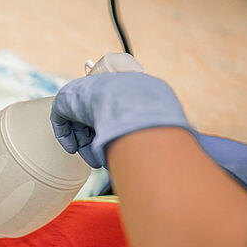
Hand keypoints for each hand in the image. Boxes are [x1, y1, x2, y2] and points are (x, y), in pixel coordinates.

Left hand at [50, 72, 191, 167]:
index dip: (111, 130)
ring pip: (78, 122)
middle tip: (99, 157)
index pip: (112, 112)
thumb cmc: (147, 112)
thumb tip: (187, 149)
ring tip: (92, 157)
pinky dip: (66, 135)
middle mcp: (102, 89)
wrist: (128, 101)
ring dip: (84, 143)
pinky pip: (60, 119)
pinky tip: (73, 147)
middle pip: (94, 119)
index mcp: (124, 90)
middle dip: (96, 140)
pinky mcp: (66, 99)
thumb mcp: (161, 120)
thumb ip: (165, 131)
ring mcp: (83, 92)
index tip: (112, 146)